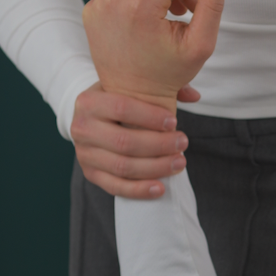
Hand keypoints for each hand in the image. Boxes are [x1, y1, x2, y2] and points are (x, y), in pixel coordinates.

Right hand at [71, 82, 194, 198]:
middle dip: (158, 144)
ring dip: (155, 167)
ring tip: (179, 162)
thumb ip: (158, 86)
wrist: (89, 116)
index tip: (174, 122)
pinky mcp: (90, 173)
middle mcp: (81, 128)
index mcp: (88, 101)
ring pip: (123, 166)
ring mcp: (84, 153)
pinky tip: (161, 188)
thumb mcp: (127, 85)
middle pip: (124, 141)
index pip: (122, 108)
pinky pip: (115, 187)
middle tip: (183, 143)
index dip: (150, 117)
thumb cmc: (115, 97)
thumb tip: (194, 95)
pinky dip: (139, 190)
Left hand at [82, 0, 227, 112]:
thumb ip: (212, 5)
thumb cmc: (169, 74)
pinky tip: (150, 14)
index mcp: (141, 7)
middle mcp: (114, 0)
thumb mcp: (200, 44)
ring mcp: (99, 4)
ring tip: (170, 12)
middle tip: (189, 10)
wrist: (132, 97)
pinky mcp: (91, 8)